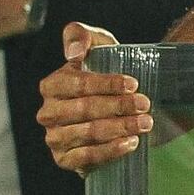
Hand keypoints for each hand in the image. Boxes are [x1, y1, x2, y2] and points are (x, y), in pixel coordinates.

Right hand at [37, 22, 150, 172]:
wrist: (122, 103)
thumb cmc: (107, 70)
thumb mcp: (98, 45)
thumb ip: (80, 35)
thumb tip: (74, 53)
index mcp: (52, 85)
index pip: (76, 84)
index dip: (105, 84)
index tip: (133, 84)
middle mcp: (48, 113)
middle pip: (84, 110)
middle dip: (118, 107)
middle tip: (145, 104)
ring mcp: (55, 138)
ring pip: (87, 133)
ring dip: (119, 128)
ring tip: (145, 123)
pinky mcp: (65, 159)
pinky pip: (85, 157)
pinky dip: (110, 150)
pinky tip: (131, 143)